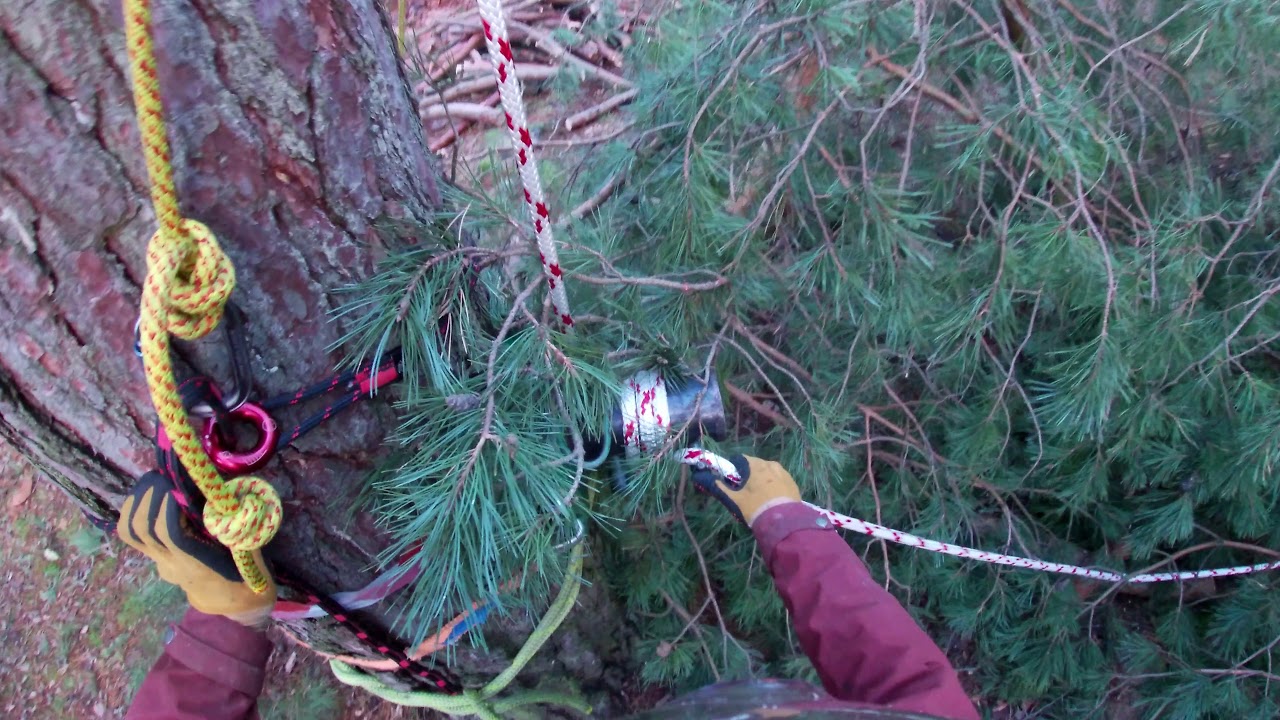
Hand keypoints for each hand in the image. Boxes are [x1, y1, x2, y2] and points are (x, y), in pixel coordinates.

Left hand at [118, 472, 275, 627]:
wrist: (232, 604)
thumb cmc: (247, 576)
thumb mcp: (253, 551)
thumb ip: (243, 524)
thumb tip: (234, 488)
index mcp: (196, 565)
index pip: (169, 534)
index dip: (169, 505)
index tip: (181, 482)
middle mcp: (171, 564)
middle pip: (142, 530)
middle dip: (148, 496)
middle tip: (165, 474)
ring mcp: (159, 562)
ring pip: (130, 531)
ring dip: (137, 501)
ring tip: (155, 480)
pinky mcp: (155, 557)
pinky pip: (133, 533)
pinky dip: (136, 509)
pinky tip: (151, 494)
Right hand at [690, 454, 801, 525]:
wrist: (782, 521)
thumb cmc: (756, 507)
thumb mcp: (737, 500)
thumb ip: (724, 489)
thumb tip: (714, 481)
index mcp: (757, 467)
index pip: (745, 459)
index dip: (738, 465)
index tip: (735, 474)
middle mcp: (771, 466)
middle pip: (759, 463)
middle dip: (752, 470)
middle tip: (747, 483)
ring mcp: (784, 474)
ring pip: (772, 469)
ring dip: (765, 474)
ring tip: (761, 488)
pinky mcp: (793, 483)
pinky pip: (781, 477)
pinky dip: (776, 481)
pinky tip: (773, 492)